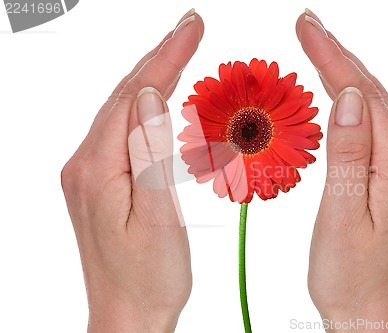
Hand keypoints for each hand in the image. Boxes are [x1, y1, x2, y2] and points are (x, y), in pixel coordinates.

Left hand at [61, 9, 203, 332]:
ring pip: (123, 111)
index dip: (166, 58)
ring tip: (178, 51)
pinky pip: (123, 132)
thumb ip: (151, 152)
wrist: (127, 317)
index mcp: (98, 168)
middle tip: (190, 27)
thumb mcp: (158, 216)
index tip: (192, 28)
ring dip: (152, 78)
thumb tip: (151, 97)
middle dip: (159, 57)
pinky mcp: (101, 181)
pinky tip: (158, 98)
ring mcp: (90, 172)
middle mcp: (86, 164)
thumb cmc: (148, 277)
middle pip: (125, 96)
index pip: (135, 96)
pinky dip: (144, 106)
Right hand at [297, 9, 387, 331]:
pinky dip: (354, 106)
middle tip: (309, 25)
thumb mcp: (343, 217)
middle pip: (374, 96)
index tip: (306, 27)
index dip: (333, 58)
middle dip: (339, 57)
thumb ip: (348, 154)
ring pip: (376, 111)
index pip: (363, 97)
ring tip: (320, 50)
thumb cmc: (351, 277)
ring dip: (347, 78)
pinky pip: (376, 131)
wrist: (372, 316)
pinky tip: (340, 99)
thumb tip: (347, 98)